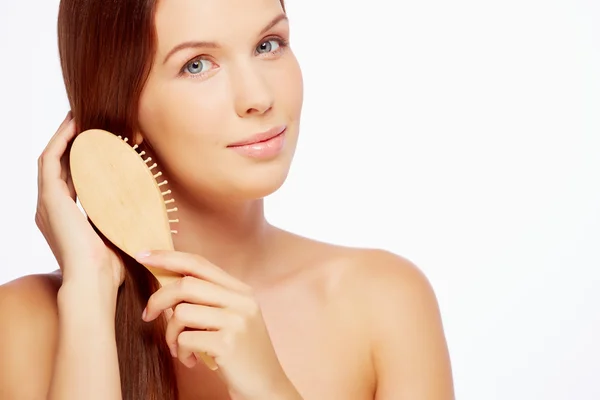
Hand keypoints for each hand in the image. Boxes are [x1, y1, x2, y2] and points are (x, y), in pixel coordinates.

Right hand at [35, 111, 123, 286]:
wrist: (94, 282)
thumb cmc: (109, 269)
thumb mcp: (117, 236)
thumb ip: (121, 220)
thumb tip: (144, 211)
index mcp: (63, 219)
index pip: (69, 179)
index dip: (80, 159)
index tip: (97, 143)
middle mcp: (49, 209)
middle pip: (58, 165)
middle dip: (71, 142)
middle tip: (86, 122)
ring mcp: (46, 203)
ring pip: (51, 158)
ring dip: (65, 136)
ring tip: (79, 117)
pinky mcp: (49, 198)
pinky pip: (50, 159)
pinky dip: (61, 140)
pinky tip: (75, 125)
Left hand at [136, 250, 300, 399]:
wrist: (266, 385)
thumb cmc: (242, 353)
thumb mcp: (232, 318)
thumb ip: (208, 299)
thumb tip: (167, 285)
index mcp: (241, 290)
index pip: (199, 263)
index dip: (168, 257)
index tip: (143, 256)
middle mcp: (241, 301)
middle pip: (186, 285)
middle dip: (158, 298)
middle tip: (148, 315)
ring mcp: (236, 321)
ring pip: (181, 312)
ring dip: (171, 333)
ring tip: (178, 347)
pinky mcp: (228, 344)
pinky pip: (186, 338)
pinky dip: (181, 351)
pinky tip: (191, 360)